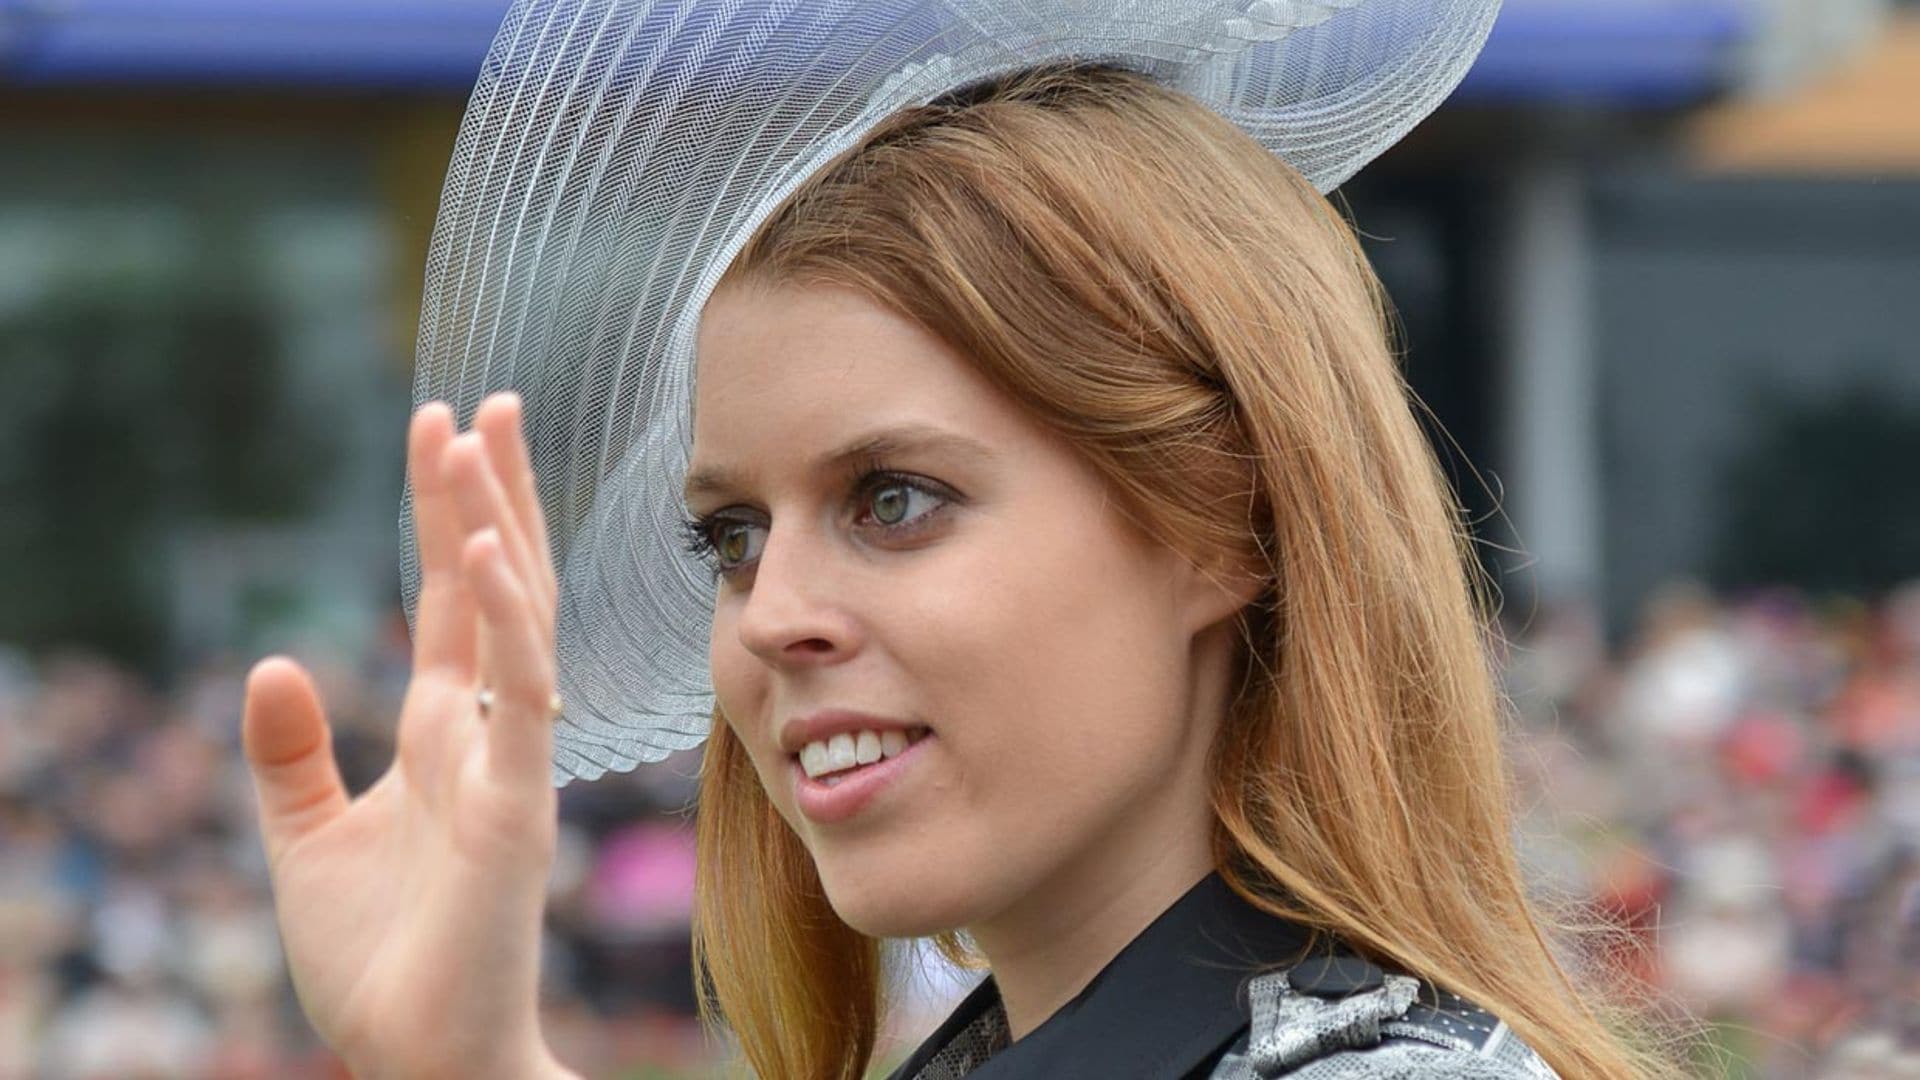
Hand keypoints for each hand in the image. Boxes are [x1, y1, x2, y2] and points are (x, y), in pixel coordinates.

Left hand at [242, 394, 577, 1078]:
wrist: (419, 1056)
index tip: (440, 426)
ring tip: (478, 438)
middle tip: (484, 400)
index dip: (445, 513)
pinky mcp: (515, 808)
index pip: (450, 597)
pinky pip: (518, 703)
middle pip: (497, 586)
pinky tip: (485, 560)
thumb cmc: (380, 960)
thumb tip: (273, 656)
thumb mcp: (305, 839)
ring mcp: (509, 762)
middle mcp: (485, 731)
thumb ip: (288, 752)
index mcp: (441, 731)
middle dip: (490, 493)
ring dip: (498, 528)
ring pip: (516, 622)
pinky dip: (506, 629)